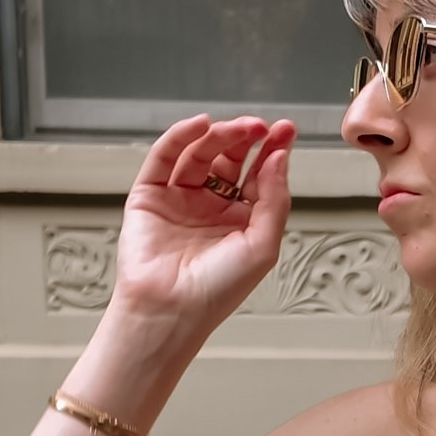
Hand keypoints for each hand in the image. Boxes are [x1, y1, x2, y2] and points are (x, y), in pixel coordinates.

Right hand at [111, 113, 295, 335]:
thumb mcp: (262, 245)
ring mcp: (180, 199)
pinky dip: (182, 137)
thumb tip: (279, 159)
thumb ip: (274, 200)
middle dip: (248, 139)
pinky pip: (165, 157)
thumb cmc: (217, 290)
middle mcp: (211, 207)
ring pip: (200, 154)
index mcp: (240, 221)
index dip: (273, 152)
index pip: (258, 177)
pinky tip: (202, 126)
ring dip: (221, 136)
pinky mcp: (150, 194)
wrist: (170, 309)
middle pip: (230, 160)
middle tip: (263, 127)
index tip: (286, 131)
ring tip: (240, 128)